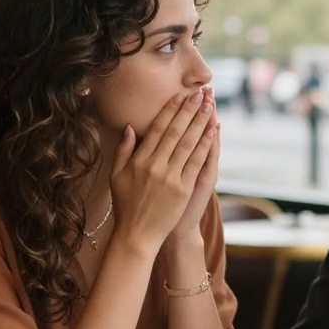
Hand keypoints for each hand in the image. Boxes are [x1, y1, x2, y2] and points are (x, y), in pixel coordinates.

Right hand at [109, 90, 216, 252]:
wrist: (137, 235)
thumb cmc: (126, 205)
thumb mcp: (116, 176)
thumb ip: (123, 150)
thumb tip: (131, 127)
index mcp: (139, 161)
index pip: (158, 129)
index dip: (170, 110)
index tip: (180, 95)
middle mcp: (155, 166)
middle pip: (176, 131)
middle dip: (189, 110)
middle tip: (200, 93)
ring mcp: (170, 177)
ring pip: (189, 143)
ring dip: (200, 122)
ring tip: (209, 105)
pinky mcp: (183, 189)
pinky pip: (197, 161)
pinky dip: (205, 144)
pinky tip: (212, 130)